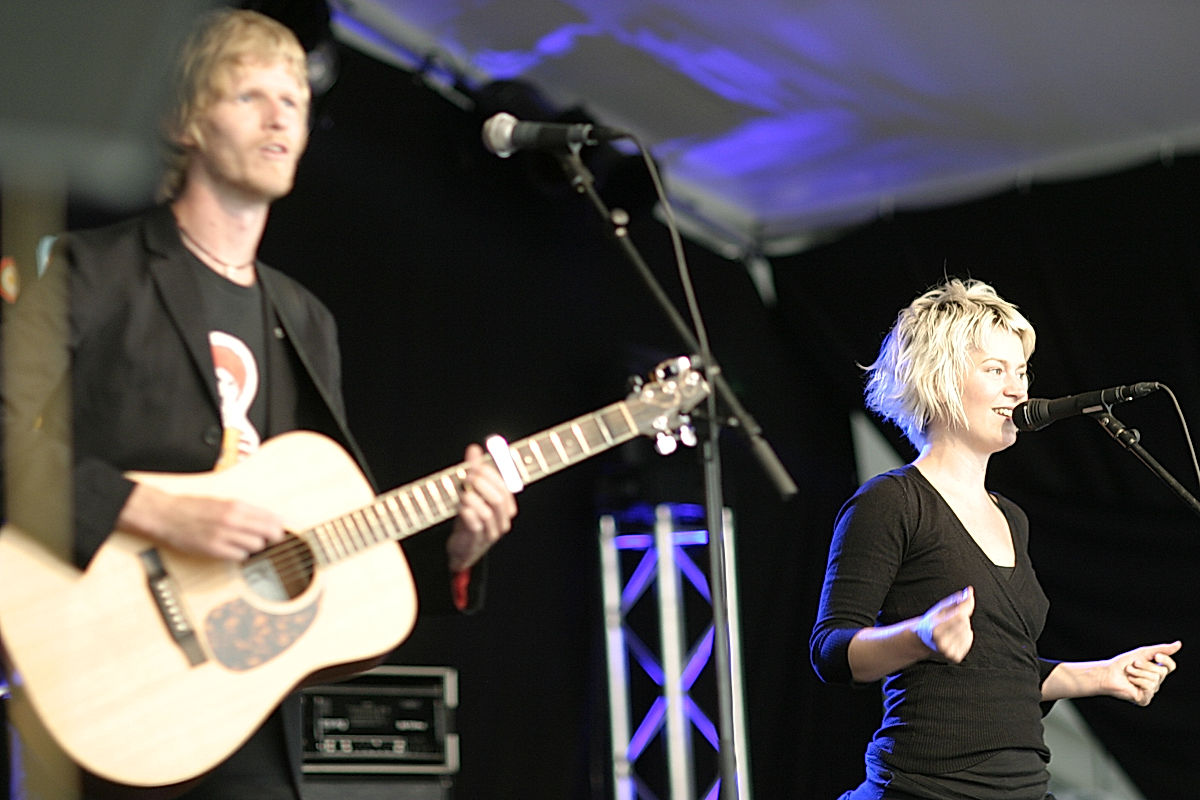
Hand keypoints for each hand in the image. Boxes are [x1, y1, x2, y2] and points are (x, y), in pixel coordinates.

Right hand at [120, 483, 286, 560]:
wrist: (166, 515)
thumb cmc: (194, 507)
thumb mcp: (223, 502)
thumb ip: (246, 511)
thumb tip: (273, 520)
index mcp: (237, 505)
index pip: (272, 517)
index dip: (279, 526)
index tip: (280, 529)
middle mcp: (233, 519)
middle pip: (270, 533)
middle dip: (273, 537)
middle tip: (269, 539)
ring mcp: (224, 535)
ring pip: (257, 546)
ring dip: (254, 546)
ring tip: (243, 542)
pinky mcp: (214, 550)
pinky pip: (240, 556)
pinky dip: (239, 554)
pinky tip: (231, 549)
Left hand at [445, 443, 517, 572]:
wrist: (462, 548)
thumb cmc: (470, 519)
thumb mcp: (472, 492)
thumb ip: (474, 471)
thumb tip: (474, 449)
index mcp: (506, 507)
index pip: (505, 488)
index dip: (491, 476)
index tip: (476, 467)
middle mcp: (502, 520)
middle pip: (498, 499)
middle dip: (482, 485)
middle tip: (467, 477)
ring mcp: (491, 532)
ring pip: (487, 512)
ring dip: (473, 499)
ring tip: (462, 493)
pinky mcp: (477, 541)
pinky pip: (476, 526)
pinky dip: (468, 514)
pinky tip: (461, 508)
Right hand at [915, 586, 974, 662]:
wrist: (924, 641)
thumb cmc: (933, 621)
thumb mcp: (941, 608)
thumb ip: (957, 600)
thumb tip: (970, 590)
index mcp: (934, 628)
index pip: (959, 616)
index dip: (962, 610)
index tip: (959, 608)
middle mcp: (940, 642)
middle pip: (965, 624)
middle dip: (962, 619)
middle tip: (952, 620)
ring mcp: (947, 652)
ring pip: (968, 633)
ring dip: (965, 628)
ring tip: (954, 629)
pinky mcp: (954, 657)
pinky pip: (969, 643)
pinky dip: (966, 637)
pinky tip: (957, 636)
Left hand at [1103, 640, 1180, 705]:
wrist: (1107, 673)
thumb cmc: (1123, 663)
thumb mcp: (1143, 653)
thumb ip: (1161, 649)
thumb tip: (1179, 644)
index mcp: (1156, 671)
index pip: (1171, 666)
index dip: (1166, 660)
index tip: (1156, 655)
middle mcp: (1155, 682)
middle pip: (1161, 671)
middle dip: (1145, 665)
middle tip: (1133, 665)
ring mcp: (1150, 691)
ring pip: (1154, 679)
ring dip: (1138, 672)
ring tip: (1129, 673)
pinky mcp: (1145, 699)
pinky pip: (1149, 687)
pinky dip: (1137, 681)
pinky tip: (1130, 681)